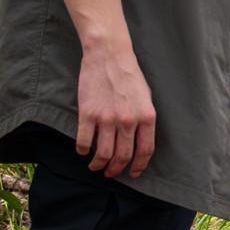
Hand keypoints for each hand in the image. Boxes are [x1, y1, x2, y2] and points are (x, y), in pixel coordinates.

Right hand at [73, 39, 157, 180]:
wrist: (109, 56)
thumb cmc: (130, 76)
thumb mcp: (147, 98)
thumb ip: (145, 120)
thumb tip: (140, 141)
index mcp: (147, 117)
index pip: (145, 150)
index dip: (139, 166)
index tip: (133, 173)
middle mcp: (128, 121)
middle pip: (122, 156)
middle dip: (116, 169)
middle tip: (111, 173)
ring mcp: (106, 118)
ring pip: (103, 153)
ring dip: (98, 164)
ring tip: (96, 167)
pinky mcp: (87, 113)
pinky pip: (84, 141)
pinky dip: (83, 150)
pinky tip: (83, 151)